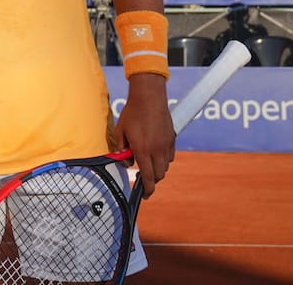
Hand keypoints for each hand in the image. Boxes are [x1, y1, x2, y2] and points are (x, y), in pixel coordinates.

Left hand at [113, 73, 174, 198]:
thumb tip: (126, 162)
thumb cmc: (132, 113)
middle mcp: (156, 150)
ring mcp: (166, 145)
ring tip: (148, 163)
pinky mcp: (172, 139)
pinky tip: (155, 153)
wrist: (149, 97)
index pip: (147, 178)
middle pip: (158, 176)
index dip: (147, 190)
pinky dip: (163, 159)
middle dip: (151, 180)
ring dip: (157, 169)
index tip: (144, 195)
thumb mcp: (120, 131)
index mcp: (142, 150)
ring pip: (165, 167)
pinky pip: (169, 156)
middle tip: (143, 178)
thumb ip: (121, 149)